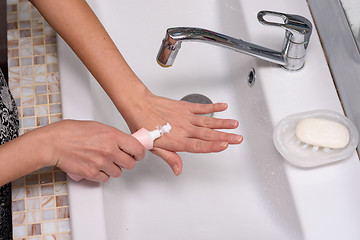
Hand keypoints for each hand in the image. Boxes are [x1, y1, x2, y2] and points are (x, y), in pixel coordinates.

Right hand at [44, 120, 144, 181]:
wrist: (54, 143)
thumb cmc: (71, 132)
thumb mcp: (98, 126)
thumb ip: (114, 135)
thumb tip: (124, 142)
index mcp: (113, 136)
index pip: (138, 148)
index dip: (140, 152)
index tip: (138, 154)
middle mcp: (109, 151)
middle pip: (131, 163)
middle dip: (127, 161)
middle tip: (122, 158)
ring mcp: (101, 163)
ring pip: (118, 172)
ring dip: (114, 168)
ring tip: (105, 161)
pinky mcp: (92, 174)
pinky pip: (105, 178)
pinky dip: (103, 174)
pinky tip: (97, 167)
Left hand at [120, 90, 242, 175]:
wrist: (138, 105)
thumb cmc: (144, 126)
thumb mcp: (154, 147)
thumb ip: (170, 158)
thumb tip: (178, 170)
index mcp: (178, 140)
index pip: (199, 145)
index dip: (213, 146)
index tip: (225, 145)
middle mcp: (185, 129)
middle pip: (208, 134)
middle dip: (225, 136)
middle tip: (238, 138)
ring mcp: (186, 117)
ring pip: (208, 121)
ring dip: (223, 123)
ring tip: (235, 124)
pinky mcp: (185, 107)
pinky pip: (202, 107)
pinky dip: (213, 106)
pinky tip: (223, 106)